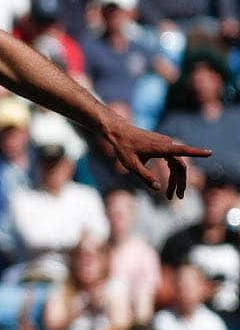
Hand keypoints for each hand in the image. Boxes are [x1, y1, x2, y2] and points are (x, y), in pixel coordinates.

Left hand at [95, 115, 210, 197]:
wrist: (118, 132)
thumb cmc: (123, 148)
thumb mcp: (131, 165)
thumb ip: (144, 176)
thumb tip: (158, 187)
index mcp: (161, 147)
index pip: (183, 151)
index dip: (197, 152)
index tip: (210, 153)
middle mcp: (166, 144)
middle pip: (180, 165)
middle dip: (180, 182)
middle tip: (177, 197)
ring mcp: (165, 144)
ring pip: (176, 164)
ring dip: (175, 179)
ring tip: (170, 195)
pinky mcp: (161, 145)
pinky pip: (171, 159)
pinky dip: (171, 171)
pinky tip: (170, 182)